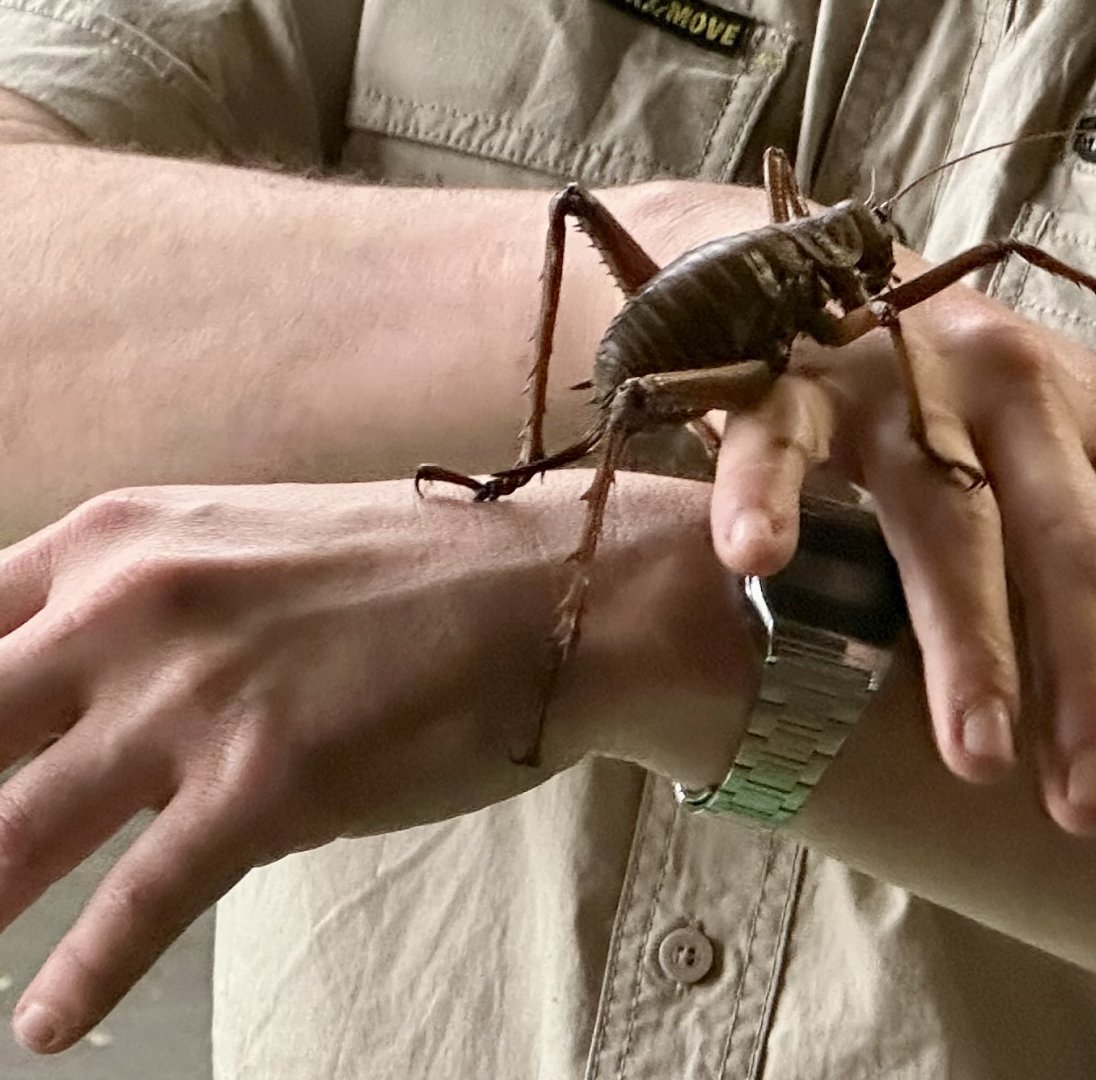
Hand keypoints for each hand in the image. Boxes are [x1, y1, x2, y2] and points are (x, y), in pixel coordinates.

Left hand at [0, 477, 740, 1054]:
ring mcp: (197, 699)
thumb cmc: (412, 575)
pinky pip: (142, 901)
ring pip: (12, 831)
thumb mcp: (245, 552)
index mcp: (117, 540)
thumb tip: (71, 718)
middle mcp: (133, 610)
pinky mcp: (268, 784)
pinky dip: (84, 974)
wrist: (557, 590)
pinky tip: (47, 1023)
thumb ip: (140, 621)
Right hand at [709, 270, 1095, 835]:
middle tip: (1094, 807)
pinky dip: (769, 495)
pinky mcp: (799, 378)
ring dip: (965, 634)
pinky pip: (780, 439)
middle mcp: (1022, 393)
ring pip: (941, 514)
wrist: (831, 270)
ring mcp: (907, 383)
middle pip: (1070, 544)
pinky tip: (760, 563)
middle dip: (1089, 679)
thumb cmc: (977, 391)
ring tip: (978, 757)